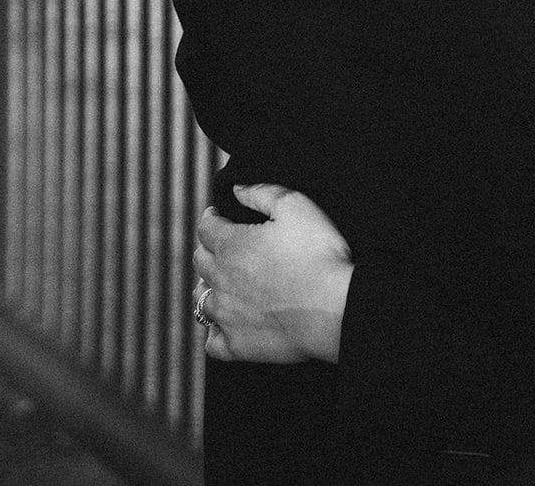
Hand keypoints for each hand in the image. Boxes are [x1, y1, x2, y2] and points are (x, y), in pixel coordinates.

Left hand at [192, 185, 352, 362]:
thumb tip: (238, 189)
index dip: (211, 218)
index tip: (216, 216)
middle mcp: (220, 279)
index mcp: (231, 244)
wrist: (334, 308)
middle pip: (200, 261)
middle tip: (221, 247)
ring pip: (201, 299)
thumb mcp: (297, 207)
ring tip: (221, 285)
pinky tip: (224, 326)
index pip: (206, 228)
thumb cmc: (319, 254)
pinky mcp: (236, 344)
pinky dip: (215, 332)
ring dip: (207, 288)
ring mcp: (225, 315)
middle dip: (208, 250)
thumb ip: (263, 193)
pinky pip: (212, 341)